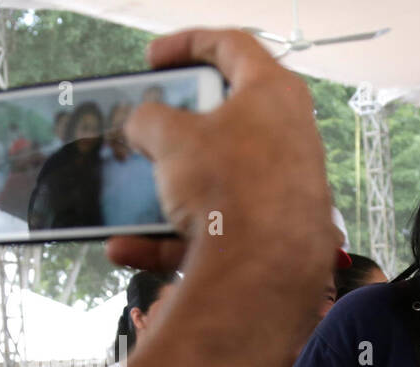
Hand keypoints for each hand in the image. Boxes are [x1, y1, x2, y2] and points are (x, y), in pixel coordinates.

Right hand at [105, 27, 338, 366]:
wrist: (264, 270)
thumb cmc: (227, 183)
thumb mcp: (170, 137)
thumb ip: (150, 121)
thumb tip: (145, 127)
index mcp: (274, 94)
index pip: (233, 47)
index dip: (188, 43)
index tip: (154, 59)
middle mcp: (292, 140)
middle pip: (229, 122)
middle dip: (181, 128)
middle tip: (151, 131)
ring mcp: (288, 192)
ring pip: (219, 184)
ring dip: (169, 192)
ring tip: (132, 195)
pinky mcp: (276, 238)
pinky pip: (218, 232)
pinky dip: (173, 240)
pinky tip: (127, 248)